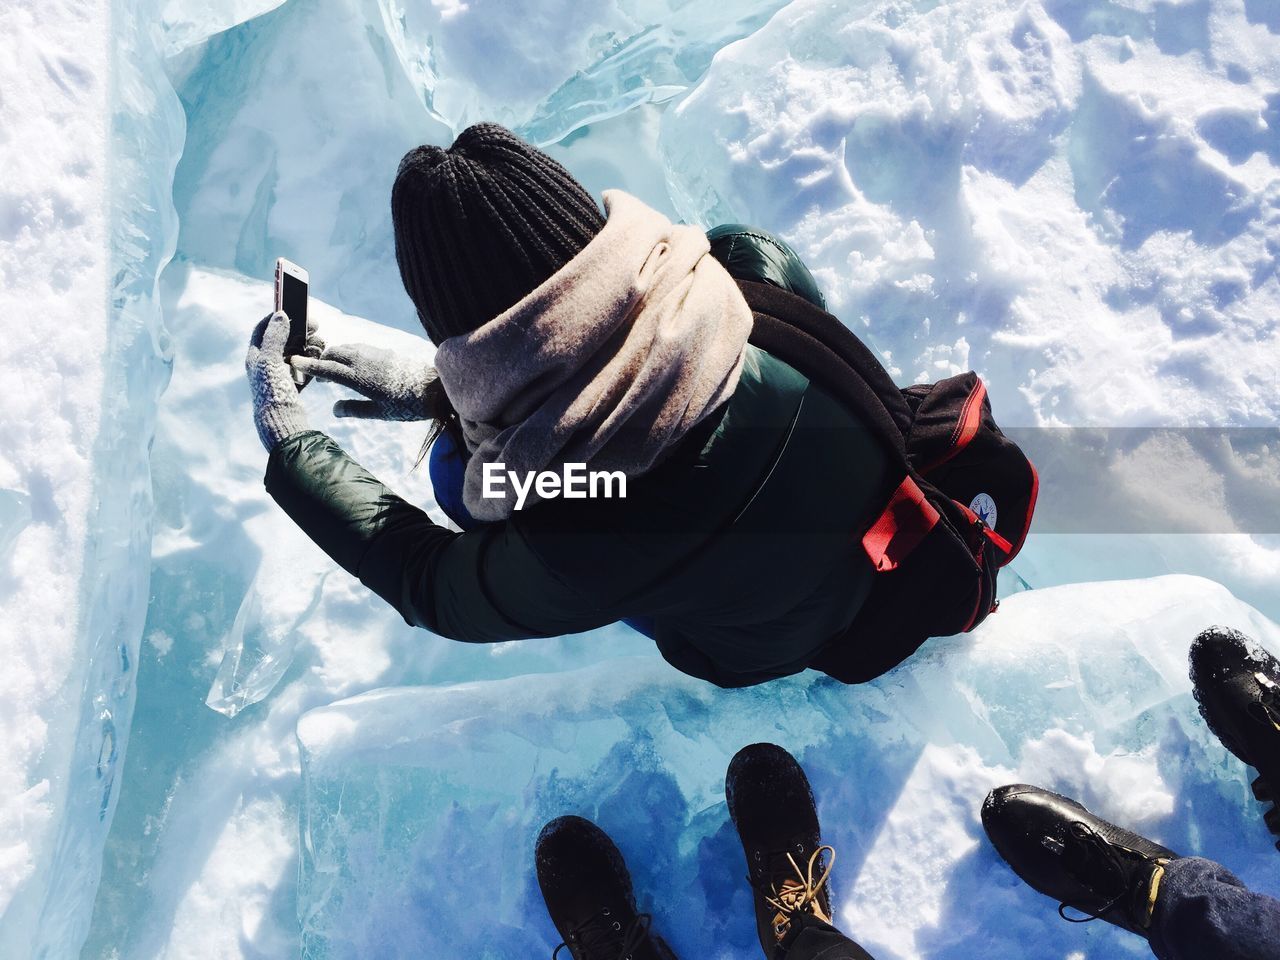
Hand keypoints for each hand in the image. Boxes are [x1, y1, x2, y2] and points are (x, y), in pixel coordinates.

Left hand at [245, 311, 309, 450]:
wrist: (283, 422)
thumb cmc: (272, 391)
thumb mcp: (270, 361)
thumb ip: (274, 336)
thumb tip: (280, 314)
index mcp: (256, 357)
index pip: (263, 328)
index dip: (277, 316)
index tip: (294, 310)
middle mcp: (265, 364)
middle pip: (283, 339)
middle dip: (299, 331)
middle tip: (315, 326)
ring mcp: (279, 375)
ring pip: (296, 352)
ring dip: (308, 345)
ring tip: (320, 344)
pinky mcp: (291, 385)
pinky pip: (304, 367)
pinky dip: (312, 360)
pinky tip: (320, 358)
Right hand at [291, 341, 436, 420]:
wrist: (435, 388)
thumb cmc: (408, 405)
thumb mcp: (380, 413)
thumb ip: (355, 409)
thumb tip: (334, 408)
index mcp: (359, 377)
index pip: (327, 369)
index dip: (309, 366)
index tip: (294, 362)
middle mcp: (363, 360)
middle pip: (333, 354)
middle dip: (321, 361)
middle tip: (316, 374)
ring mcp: (374, 353)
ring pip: (345, 348)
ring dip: (334, 356)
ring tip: (332, 370)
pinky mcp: (383, 352)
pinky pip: (357, 348)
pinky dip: (347, 353)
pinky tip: (351, 365)